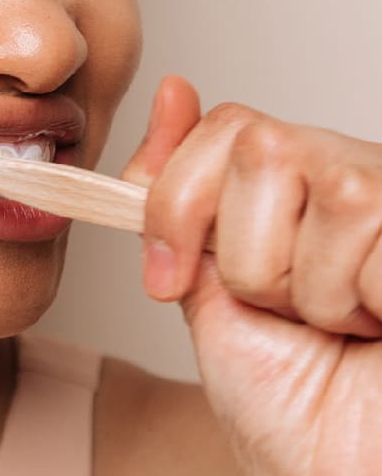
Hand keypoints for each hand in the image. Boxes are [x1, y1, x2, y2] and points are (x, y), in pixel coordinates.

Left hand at [122, 75, 381, 475]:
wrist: (341, 471)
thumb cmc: (293, 401)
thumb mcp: (206, 291)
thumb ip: (180, 202)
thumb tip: (174, 93)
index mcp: (297, 187)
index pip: (228, 125)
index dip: (180, 201)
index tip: (170, 276)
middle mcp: (357, 179)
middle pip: (261, 149)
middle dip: (248, 253)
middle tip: (285, 310)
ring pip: (326, 193)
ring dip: (310, 287)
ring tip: (345, 326)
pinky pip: (374, 232)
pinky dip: (363, 300)